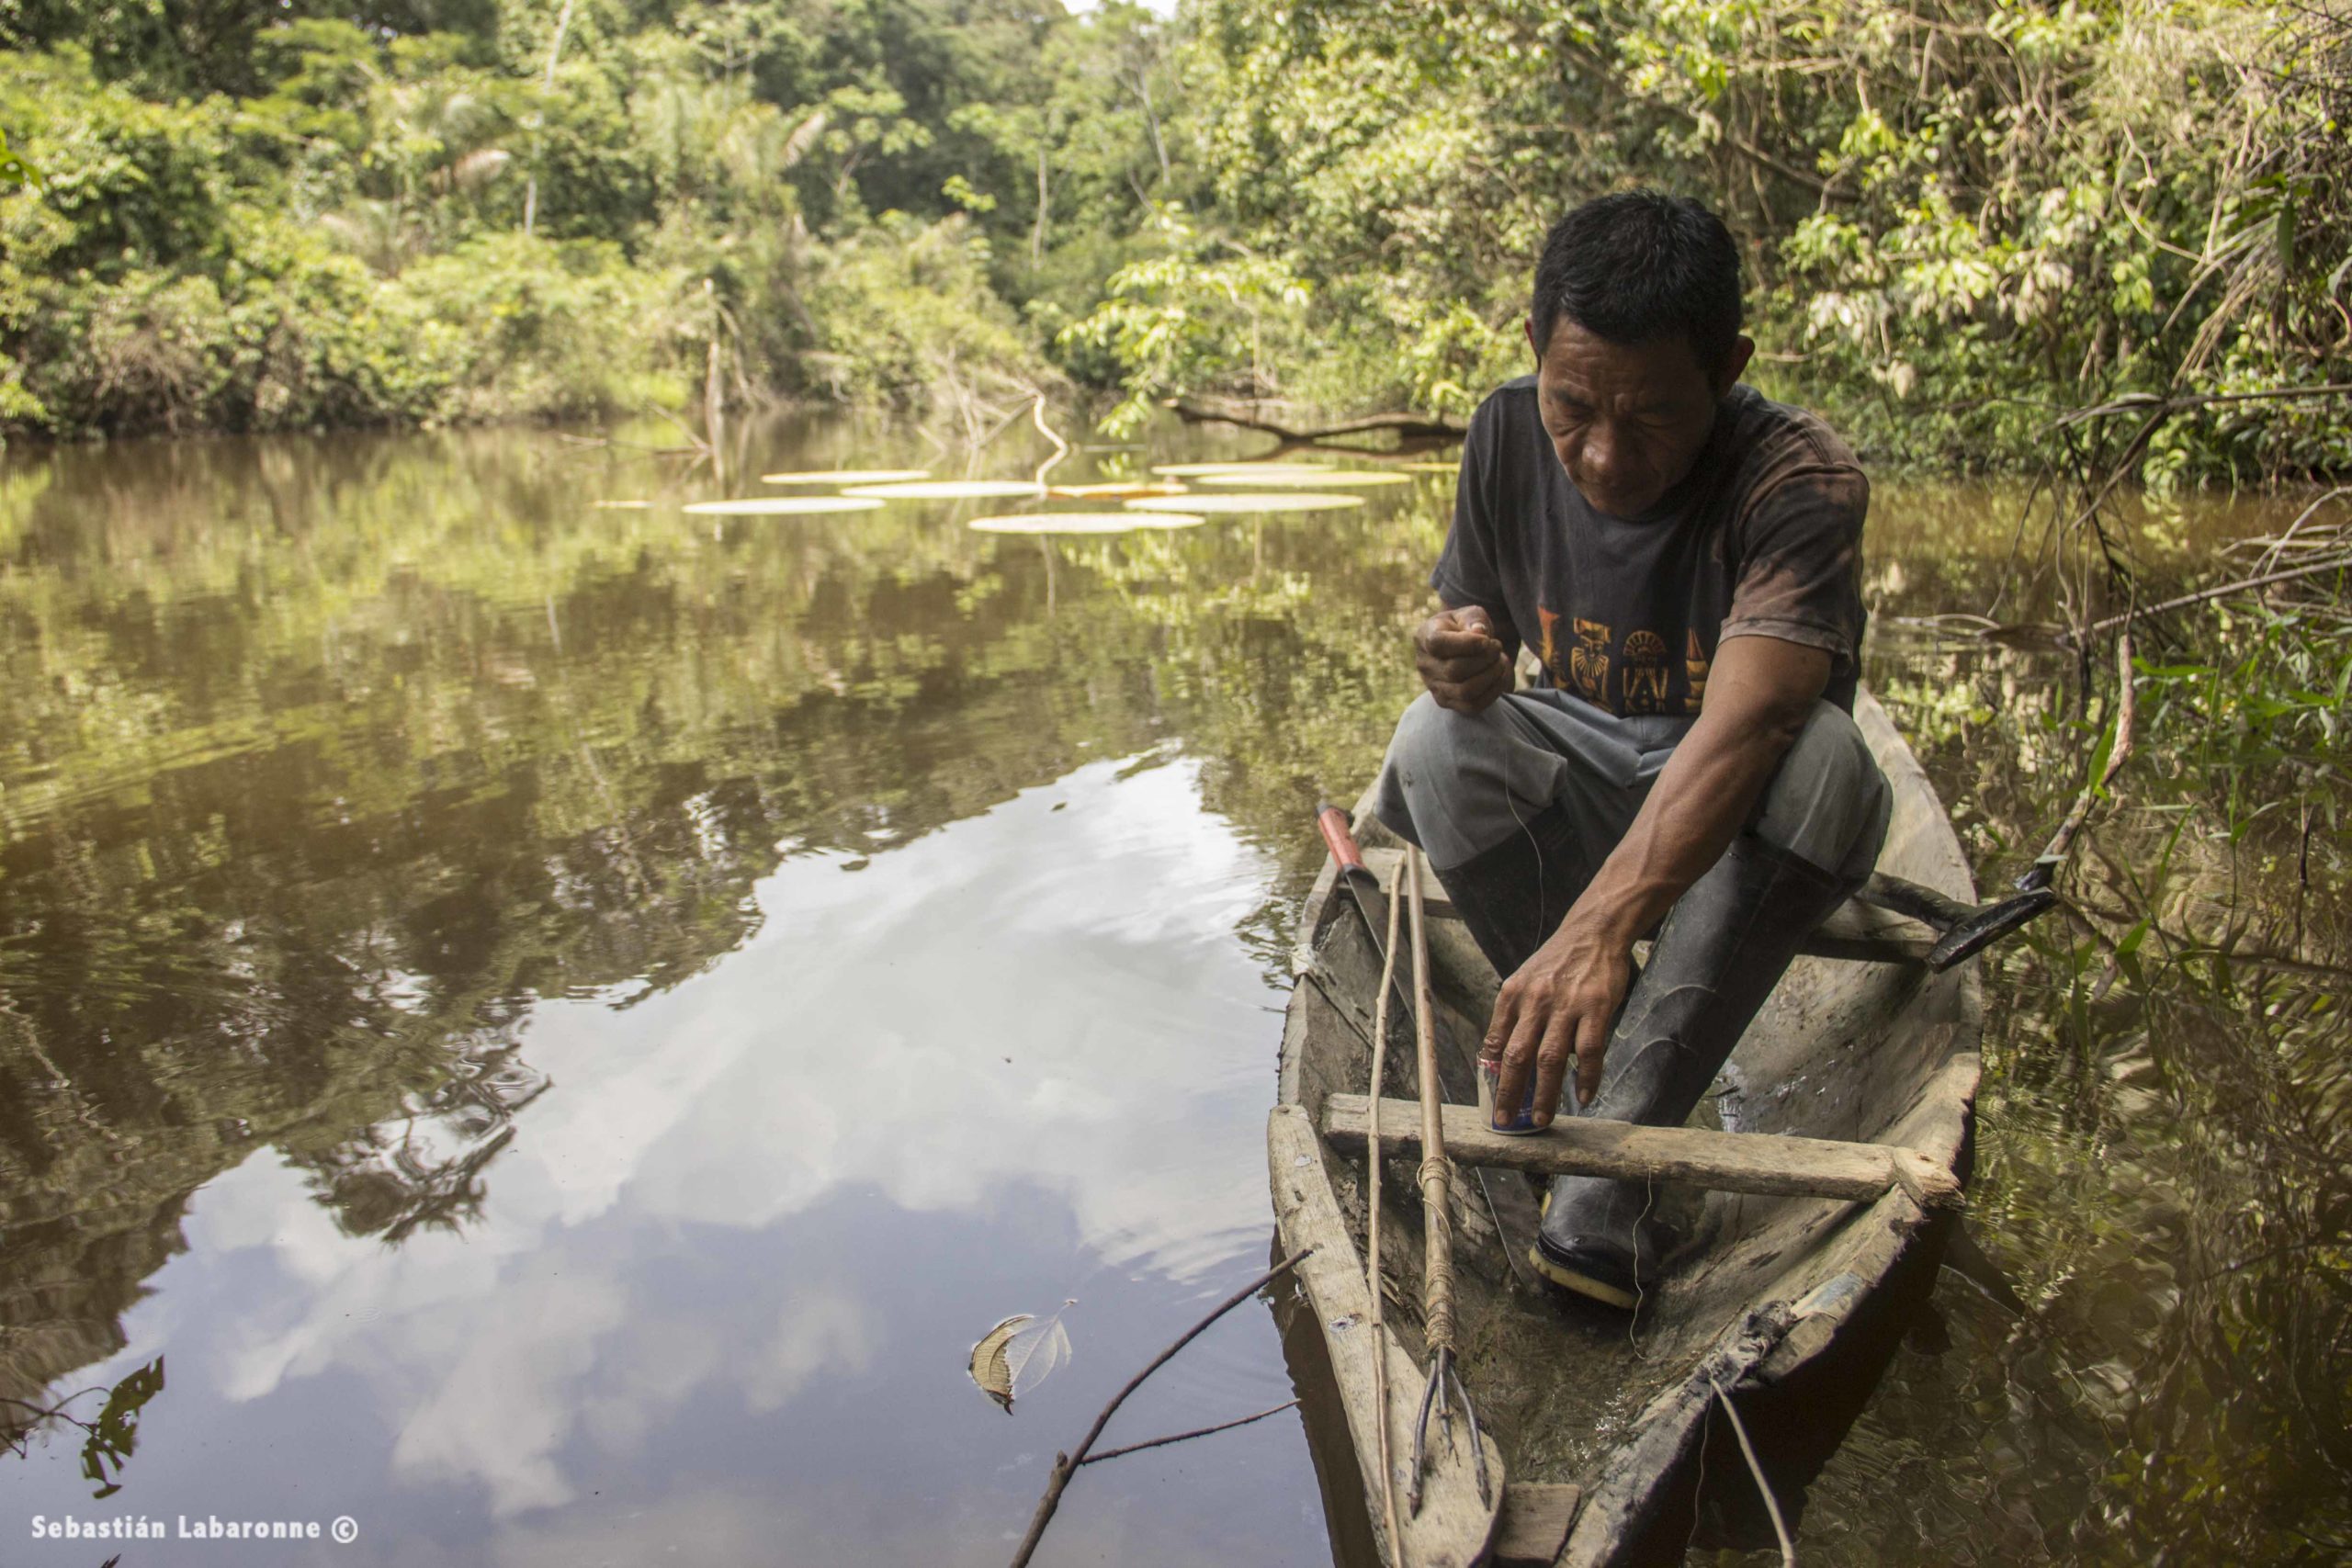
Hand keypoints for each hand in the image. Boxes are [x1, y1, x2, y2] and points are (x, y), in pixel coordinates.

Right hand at [1414, 605, 1511, 713]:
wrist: (1459, 646)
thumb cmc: (1464, 627)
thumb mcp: (1469, 614)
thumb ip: (1473, 619)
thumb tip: (1479, 633)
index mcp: (1424, 637)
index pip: (1438, 644)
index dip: (1466, 643)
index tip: (1487, 640)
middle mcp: (1424, 664)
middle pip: (1454, 670)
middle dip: (1484, 660)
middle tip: (1497, 647)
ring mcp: (1434, 686)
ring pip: (1464, 691)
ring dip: (1490, 676)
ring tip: (1500, 661)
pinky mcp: (1446, 701)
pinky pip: (1472, 706)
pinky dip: (1493, 692)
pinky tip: (1500, 676)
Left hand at [1482, 916, 1632, 1127]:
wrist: (1593, 932)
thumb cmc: (1556, 962)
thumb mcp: (1523, 982)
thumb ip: (1512, 1016)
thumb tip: (1498, 1056)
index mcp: (1512, 996)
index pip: (1497, 1043)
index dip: (1493, 1076)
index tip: (1493, 1101)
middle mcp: (1535, 1001)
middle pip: (1518, 1056)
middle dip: (1510, 1093)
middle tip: (1507, 1120)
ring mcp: (1566, 1006)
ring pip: (1551, 1059)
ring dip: (1546, 1094)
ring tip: (1543, 1118)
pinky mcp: (1596, 1008)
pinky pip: (1589, 1051)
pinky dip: (1586, 1078)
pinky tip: (1584, 1097)